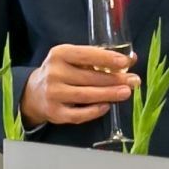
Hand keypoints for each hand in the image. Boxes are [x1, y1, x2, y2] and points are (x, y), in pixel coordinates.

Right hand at [21, 43, 138, 127]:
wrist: (34, 93)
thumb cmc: (62, 72)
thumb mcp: (76, 59)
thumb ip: (101, 58)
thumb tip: (131, 58)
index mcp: (60, 54)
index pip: (86, 55)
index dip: (107, 58)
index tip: (125, 62)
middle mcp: (54, 73)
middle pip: (89, 77)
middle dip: (115, 79)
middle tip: (134, 81)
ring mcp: (53, 94)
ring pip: (86, 95)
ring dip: (109, 94)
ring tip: (126, 92)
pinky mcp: (55, 112)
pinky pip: (78, 114)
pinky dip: (94, 111)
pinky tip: (107, 106)